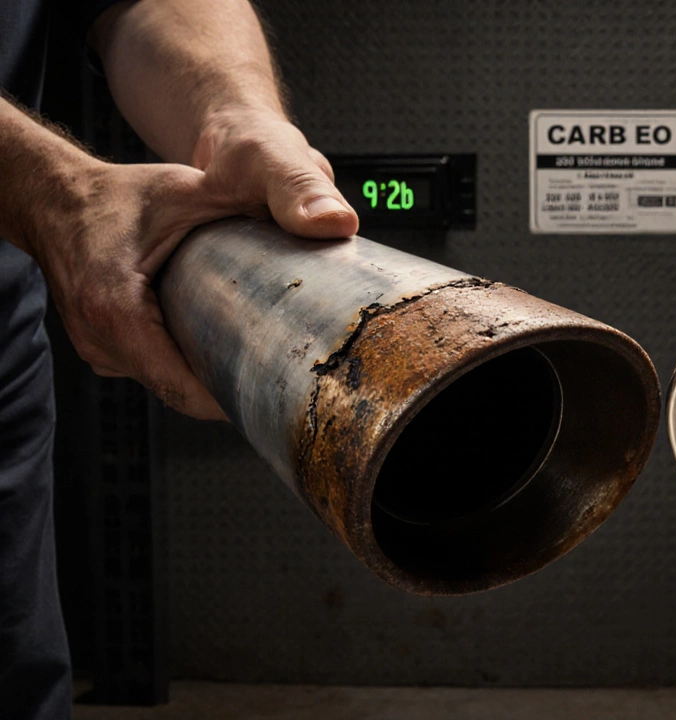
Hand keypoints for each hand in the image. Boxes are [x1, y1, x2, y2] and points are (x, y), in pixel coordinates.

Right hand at [24, 110, 355, 420]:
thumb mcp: (192, 190)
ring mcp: (98, 348)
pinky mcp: (103, 348)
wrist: (57, 197)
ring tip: (256, 355)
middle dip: (231, 384)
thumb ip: (258, 198)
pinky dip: (184, 359)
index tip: (279, 395)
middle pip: (179, 390)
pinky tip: (216, 340)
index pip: (183, 387)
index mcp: (116, 308)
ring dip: (208, 373)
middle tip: (283, 372)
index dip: (234, 399)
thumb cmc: (119, 195)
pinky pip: (153, 369)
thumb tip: (332, 220)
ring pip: (166, 382)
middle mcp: (100, 338)